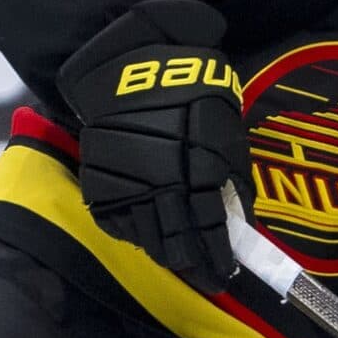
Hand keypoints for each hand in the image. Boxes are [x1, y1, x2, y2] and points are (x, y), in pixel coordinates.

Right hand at [57, 0, 247, 292]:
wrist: (124, 57)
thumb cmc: (185, 78)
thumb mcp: (223, 116)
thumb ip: (229, 166)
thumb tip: (237, 208)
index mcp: (200, 169)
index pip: (211, 229)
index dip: (218, 256)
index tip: (226, 272)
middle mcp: (163, 183)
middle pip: (179, 242)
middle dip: (195, 265)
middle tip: (207, 280)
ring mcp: (128, 184)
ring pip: (147, 237)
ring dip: (167, 254)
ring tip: (181, 265)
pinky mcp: (100, 180)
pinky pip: (116, 220)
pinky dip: (133, 233)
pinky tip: (147, 240)